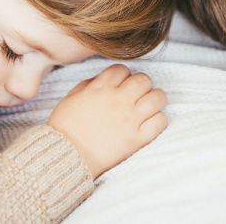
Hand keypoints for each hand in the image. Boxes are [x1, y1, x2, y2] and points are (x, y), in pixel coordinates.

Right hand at [48, 64, 167, 177]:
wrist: (67, 157)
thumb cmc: (65, 128)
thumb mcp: (71, 98)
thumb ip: (88, 85)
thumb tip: (101, 80)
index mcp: (101, 88)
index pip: (122, 69)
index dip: (122, 75)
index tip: (120, 84)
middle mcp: (119, 100)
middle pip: (144, 79)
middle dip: (141, 84)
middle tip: (136, 94)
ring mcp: (130, 119)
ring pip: (158, 97)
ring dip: (154, 99)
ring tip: (148, 106)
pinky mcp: (137, 138)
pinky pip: (160, 121)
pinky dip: (158, 119)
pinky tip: (150, 122)